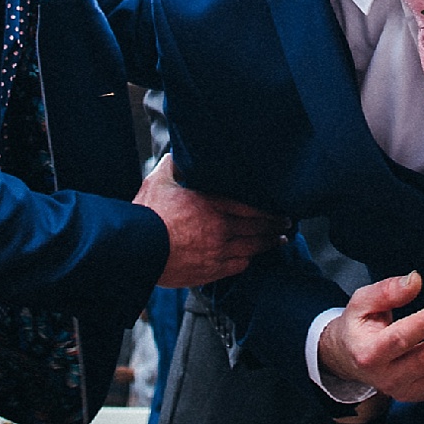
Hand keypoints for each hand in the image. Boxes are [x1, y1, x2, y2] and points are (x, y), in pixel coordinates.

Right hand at [132, 156, 284, 287]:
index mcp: (212, 205)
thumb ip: (173, 165)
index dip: (270, 211)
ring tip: (279, 241)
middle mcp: (220, 229)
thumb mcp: (159, 181)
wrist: (136, 251)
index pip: (252, 208)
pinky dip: (247, 261)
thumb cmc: (146, 215)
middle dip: (275, 227)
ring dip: (267, 244)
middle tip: (287, 225)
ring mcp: (217, 252)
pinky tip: (251, 258)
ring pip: (251, 248)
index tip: (281, 210)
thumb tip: (179, 153)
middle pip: (257, 228)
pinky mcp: (209, 271)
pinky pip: (237, 266)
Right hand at [317, 272, 423, 402]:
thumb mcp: (361, 302)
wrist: (351, 358)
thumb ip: (386, 291)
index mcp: (369, 353)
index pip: (399, 340)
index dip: (422, 325)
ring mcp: (406, 390)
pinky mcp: (421, 395)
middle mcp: (387, 378)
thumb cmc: (358, 325)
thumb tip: (415, 280)